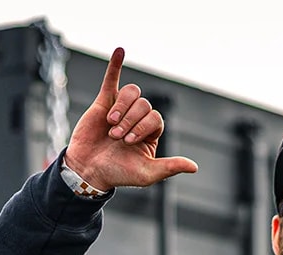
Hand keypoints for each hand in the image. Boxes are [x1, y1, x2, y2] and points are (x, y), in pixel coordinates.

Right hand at [64, 48, 198, 190]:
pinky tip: (120, 51)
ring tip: (111, 124)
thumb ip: (170, 167)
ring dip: (122, 108)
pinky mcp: (104, 102)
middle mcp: (138, 118)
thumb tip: (194, 167)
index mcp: (150, 133)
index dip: (143, 126)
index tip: (129, 142)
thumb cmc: (118, 173)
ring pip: (132, 93)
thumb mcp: (147, 174)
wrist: (88, 170)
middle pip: (144, 105)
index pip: (156, 118)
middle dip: (130, 121)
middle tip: (117, 138)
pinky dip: (116, 65)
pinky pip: (112, 79)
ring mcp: (121, 109)